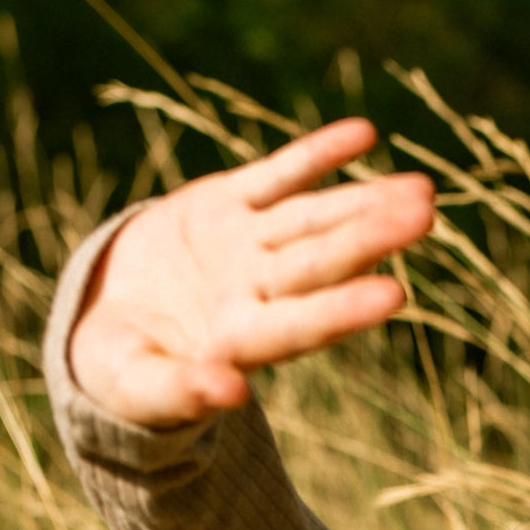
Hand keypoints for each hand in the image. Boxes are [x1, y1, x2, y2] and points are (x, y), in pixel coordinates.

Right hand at [68, 117, 435, 427]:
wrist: (103, 323)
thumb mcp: (137, 386)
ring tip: (420, 188)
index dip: (343, 309)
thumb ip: (181, 391)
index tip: (395, 294)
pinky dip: (316, 154)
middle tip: (426, 215)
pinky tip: (364, 134)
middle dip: (371, 238)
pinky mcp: (227, 204)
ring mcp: (247, 245)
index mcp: (239, 342)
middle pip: (321, 263)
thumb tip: (232, 395)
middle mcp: (256, 292)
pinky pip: (278, 174)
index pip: (301, 325)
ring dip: (363, 201)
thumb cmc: (120, 373)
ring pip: (312, 218)